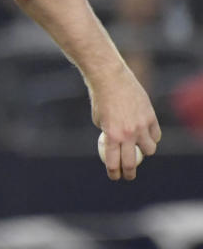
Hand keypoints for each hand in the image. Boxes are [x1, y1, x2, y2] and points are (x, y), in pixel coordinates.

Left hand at [87, 63, 161, 180]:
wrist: (110, 78)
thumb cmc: (100, 98)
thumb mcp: (99, 119)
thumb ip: (109, 134)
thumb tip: (114, 146)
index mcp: (112, 136)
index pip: (114, 163)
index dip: (114, 173)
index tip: (115, 176)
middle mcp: (128, 134)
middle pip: (132, 162)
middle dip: (129, 172)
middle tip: (128, 175)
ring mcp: (141, 126)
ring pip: (149, 150)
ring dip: (144, 152)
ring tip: (138, 150)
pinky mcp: (151, 117)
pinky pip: (156, 135)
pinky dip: (152, 137)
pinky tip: (147, 136)